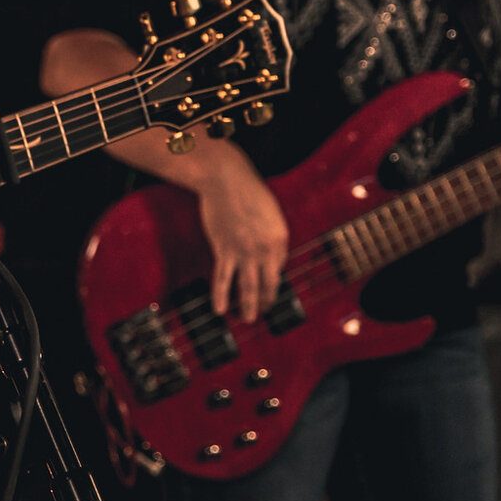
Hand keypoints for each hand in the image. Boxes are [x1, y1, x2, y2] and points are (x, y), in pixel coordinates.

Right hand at [197, 156, 289, 322]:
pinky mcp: (224, 251)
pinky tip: (220, 309)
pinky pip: (223, 279)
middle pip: (268, 284)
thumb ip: (271, 235)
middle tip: (264, 313)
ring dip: (249, 306)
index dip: (272, 277)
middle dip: (267, 301)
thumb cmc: (248, 191)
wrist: (226, 180)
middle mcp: (265, 250)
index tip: (268, 285)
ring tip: (249, 319)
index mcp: (281, 239)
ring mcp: (244, 252)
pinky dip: (221, 296)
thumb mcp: (270, 213)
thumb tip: (267, 254)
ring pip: (248, 287)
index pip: (279, 267)